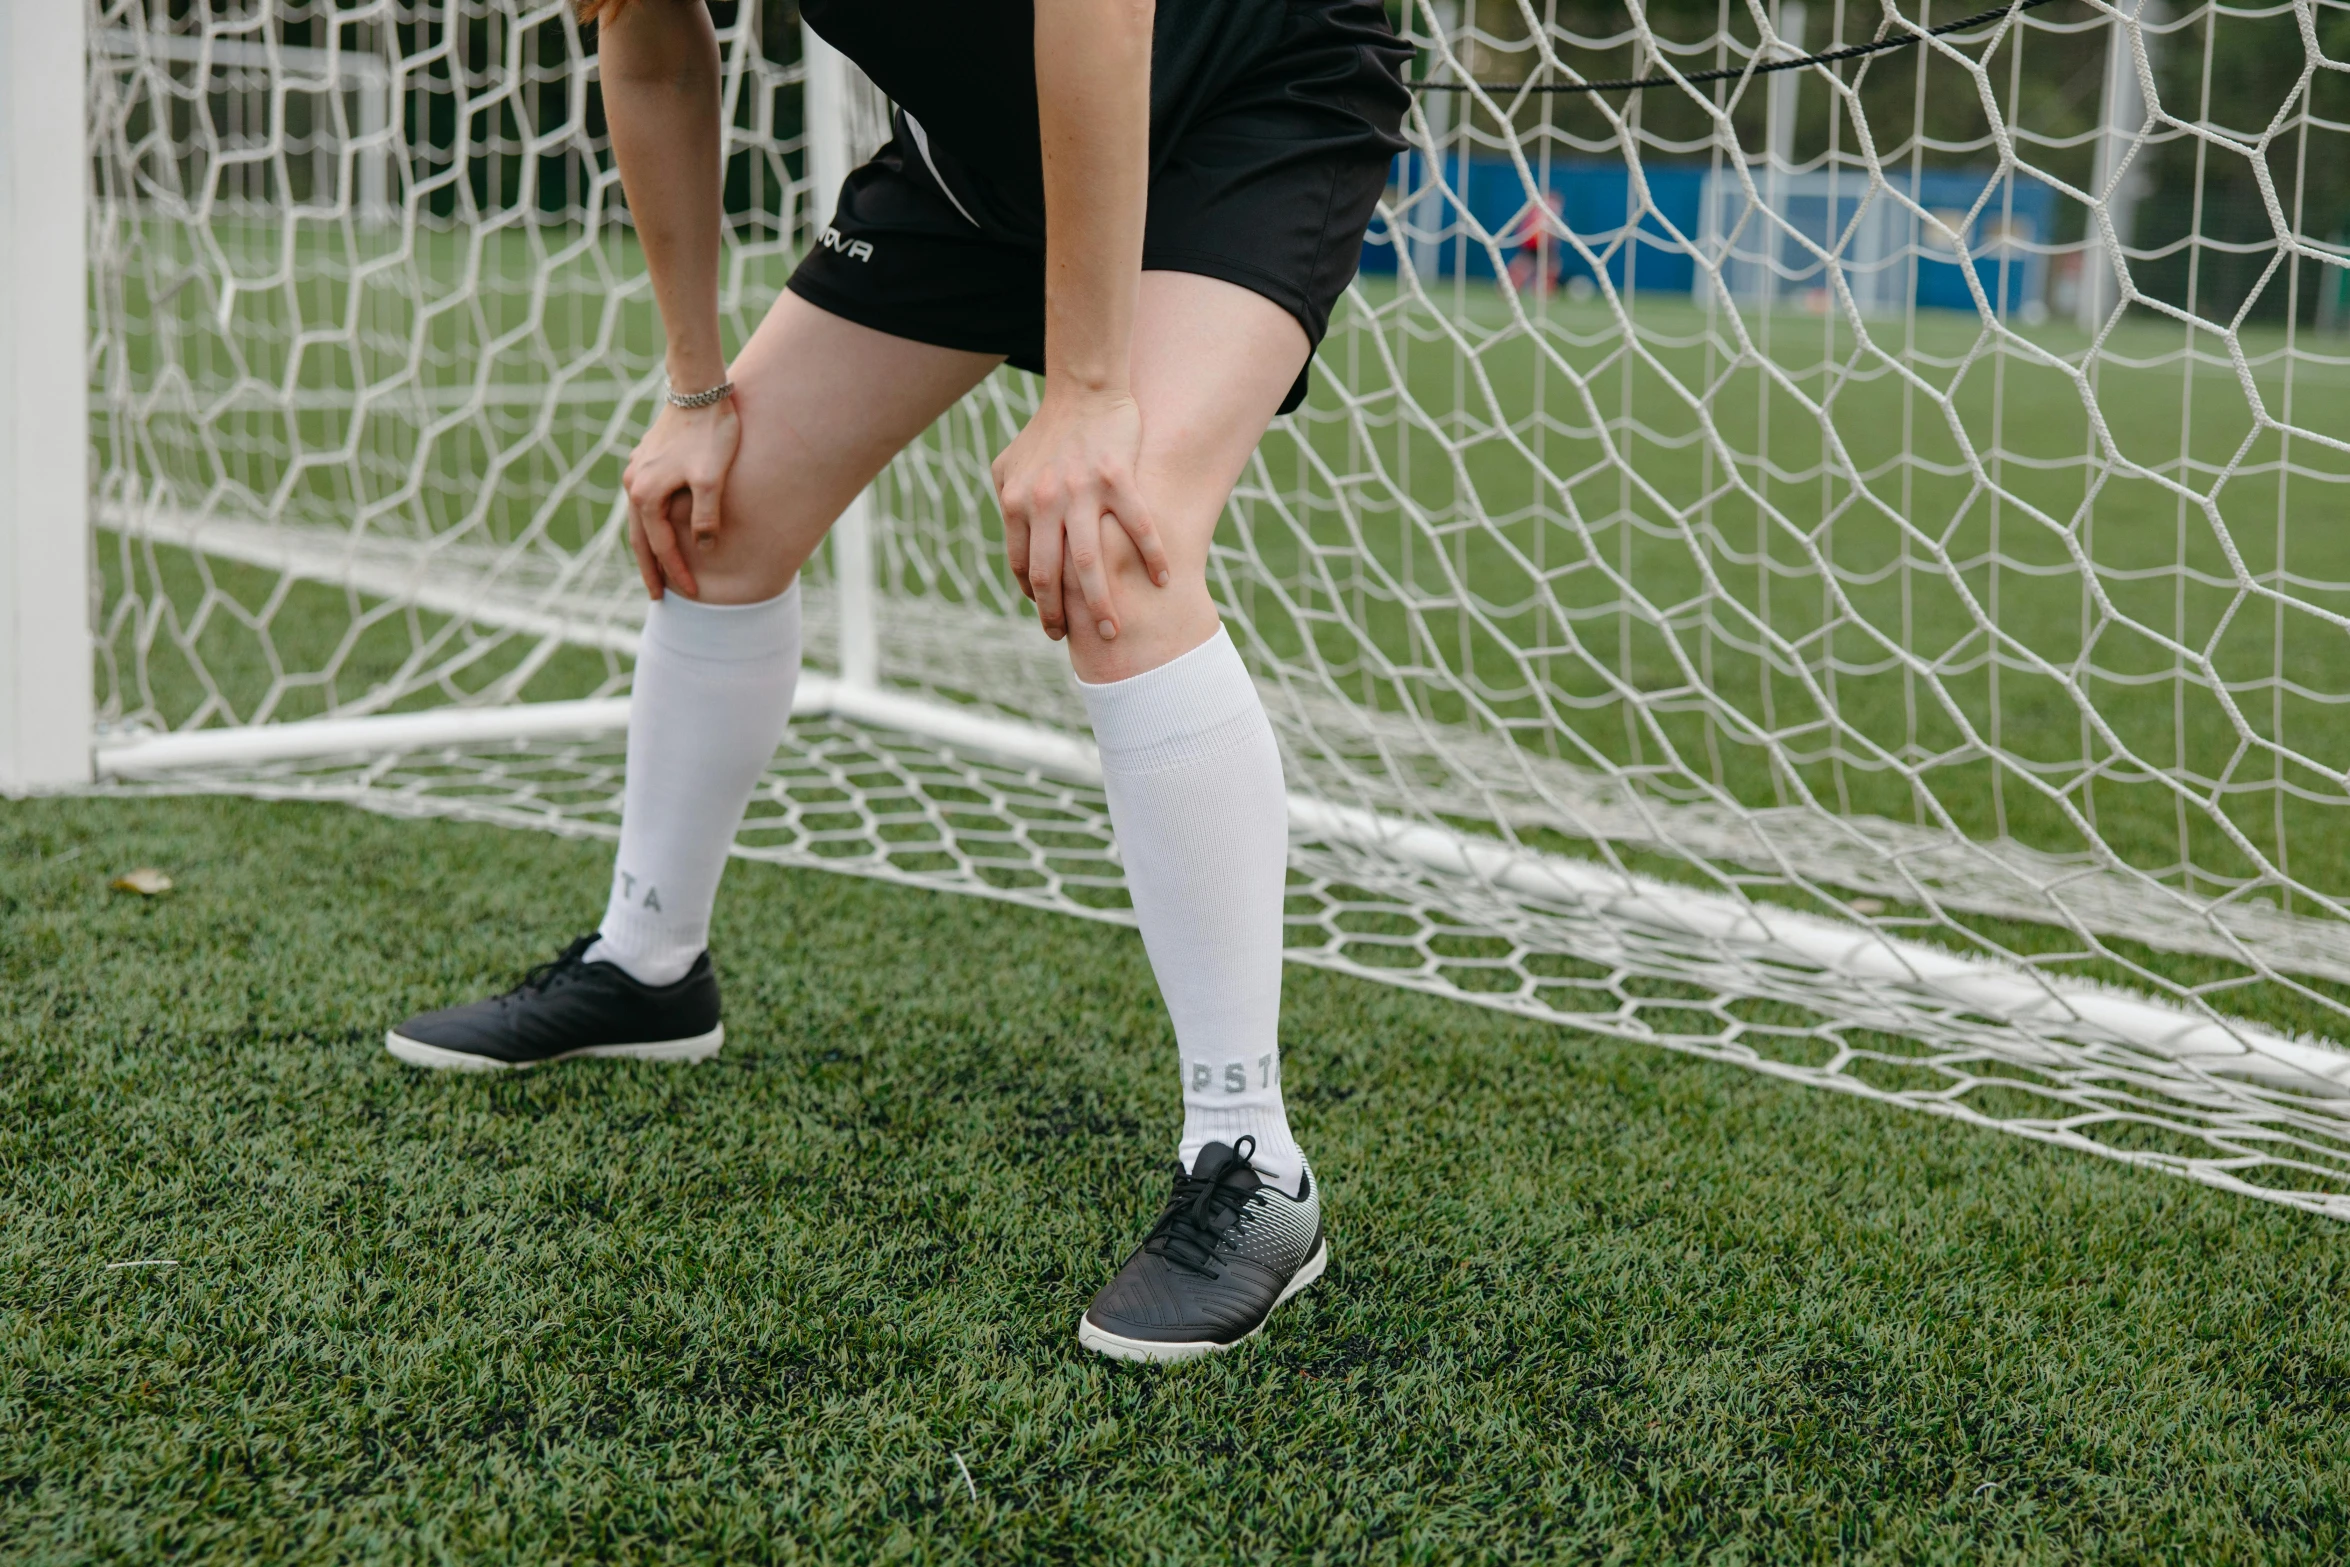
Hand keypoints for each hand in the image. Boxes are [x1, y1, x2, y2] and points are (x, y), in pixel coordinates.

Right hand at [622, 393, 740, 598]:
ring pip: (639, 521)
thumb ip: (706, 516)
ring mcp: (637, 472)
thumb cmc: (710, 433)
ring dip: (647, 548)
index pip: (663, 546)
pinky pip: (644, 503)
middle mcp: (634, 485)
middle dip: (651, 570)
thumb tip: (704, 547)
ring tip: (655, 571)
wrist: (699, 389)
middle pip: (640, 539)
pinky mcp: (646, 461)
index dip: (678, 571)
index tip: (694, 593)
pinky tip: (658, 529)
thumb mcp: (712, 479)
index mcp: (646, 494)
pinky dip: (649, 524)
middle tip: (658, 598)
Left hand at [991, 386, 1169, 640]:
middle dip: (1060, 616)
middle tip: (1075, 641)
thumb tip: (1012, 542)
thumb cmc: (1045, 430)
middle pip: (1051, 576)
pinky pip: (1138, 527)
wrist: (1083, 389)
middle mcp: (1044, 502)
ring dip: (1101, 604)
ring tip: (1112, 633)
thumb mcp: (1008, 465)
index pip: (1023, 566)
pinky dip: (1153, 558)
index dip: (1036, 598)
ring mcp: (1081, 491)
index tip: (1052, 617)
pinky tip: (1164, 581)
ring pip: (1090, 563)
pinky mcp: (1117, 479)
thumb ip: (1006, 503)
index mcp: (1016, 503)